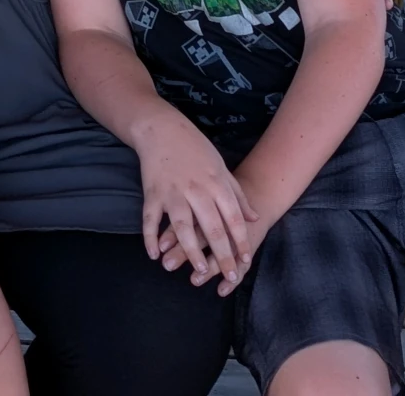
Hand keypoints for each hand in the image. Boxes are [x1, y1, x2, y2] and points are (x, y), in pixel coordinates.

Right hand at [133, 113, 257, 293]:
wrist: (162, 129)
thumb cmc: (195, 149)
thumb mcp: (221, 168)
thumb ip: (237, 195)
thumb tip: (254, 218)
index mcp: (216, 183)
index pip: (233, 218)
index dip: (241, 241)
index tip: (246, 261)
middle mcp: (196, 190)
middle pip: (212, 227)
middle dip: (222, 254)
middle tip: (230, 276)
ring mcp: (173, 192)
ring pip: (183, 227)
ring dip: (191, 251)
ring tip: (200, 271)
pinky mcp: (152, 193)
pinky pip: (151, 219)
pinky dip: (150, 238)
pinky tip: (154, 255)